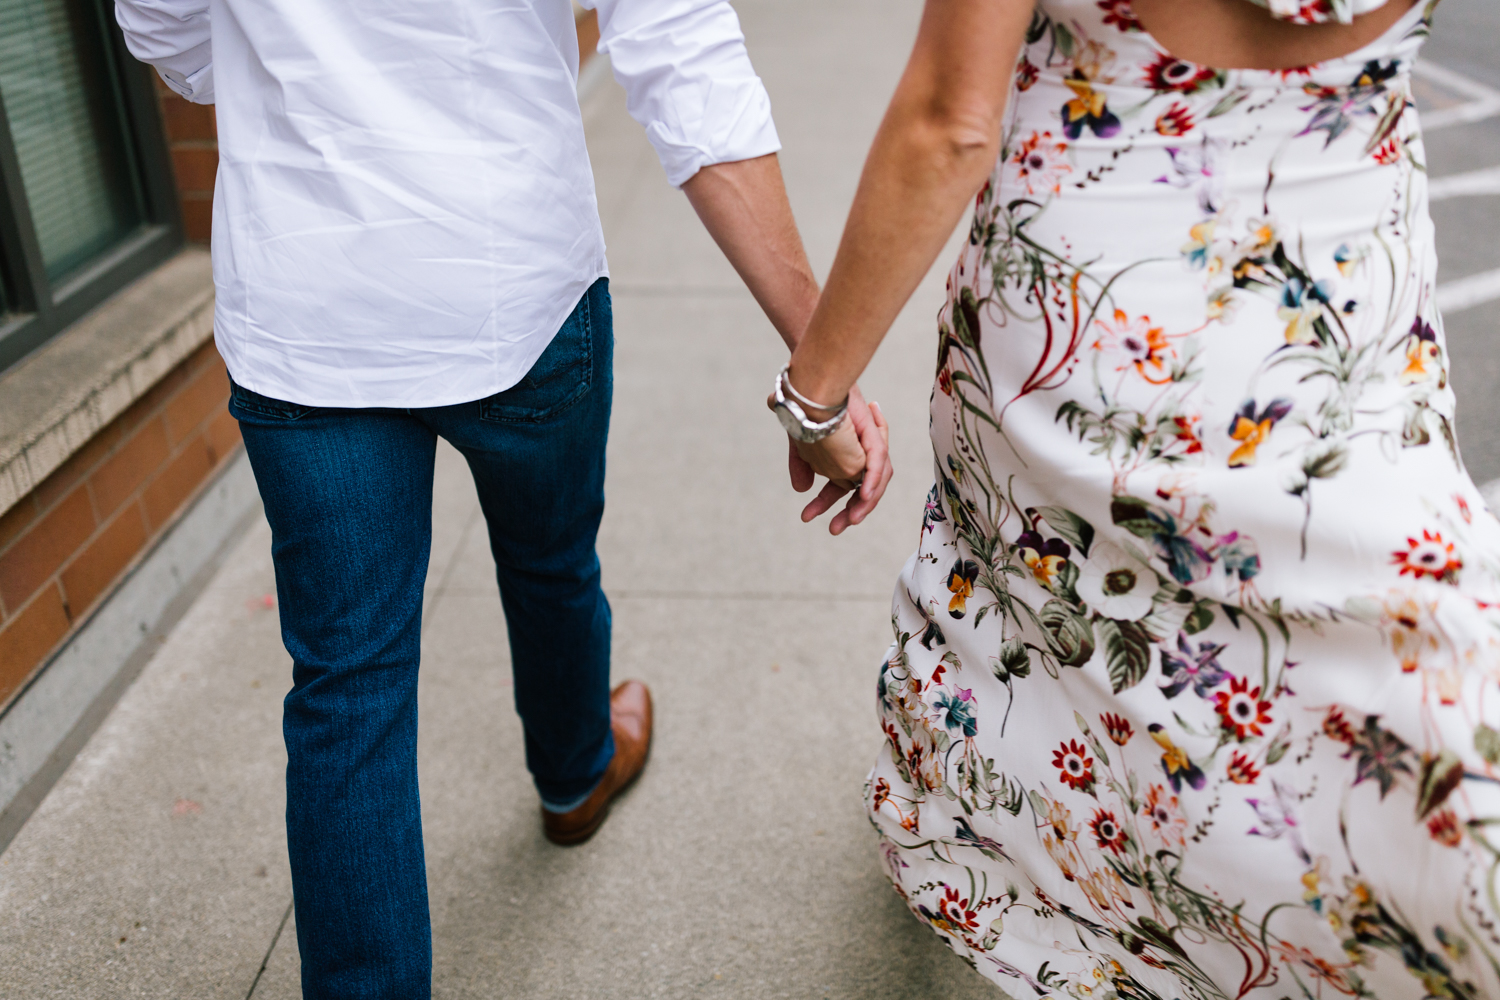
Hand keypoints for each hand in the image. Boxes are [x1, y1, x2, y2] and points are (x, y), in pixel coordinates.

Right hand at [782, 386, 892, 534]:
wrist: (808, 392)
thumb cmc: (803, 411)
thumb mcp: (799, 446)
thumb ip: (802, 468)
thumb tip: (802, 490)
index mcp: (841, 456)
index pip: (839, 486)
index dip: (824, 503)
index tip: (807, 517)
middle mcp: (857, 454)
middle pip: (859, 490)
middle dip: (847, 512)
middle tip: (834, 529)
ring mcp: (866, 448)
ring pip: (873, 483)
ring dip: (862, 504)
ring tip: (850, 521)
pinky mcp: (873, 440)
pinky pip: (878, 466)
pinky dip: (872, 483)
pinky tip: (864, 496)